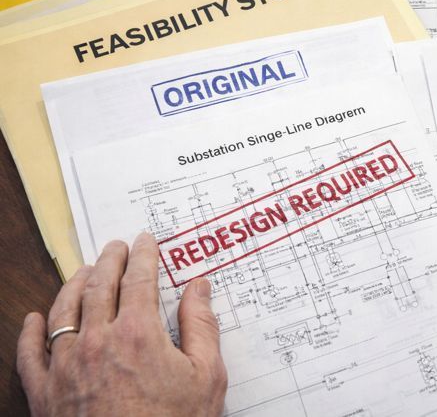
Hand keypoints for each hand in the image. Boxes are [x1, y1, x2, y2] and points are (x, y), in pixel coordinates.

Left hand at [16, 233, 226, 416]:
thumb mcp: (207, 377)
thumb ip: (202, 327)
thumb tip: (200, 288)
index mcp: (137, 333)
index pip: (138, 279)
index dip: (143, 255)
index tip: (145, 241)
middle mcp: (96, 341)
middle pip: (99, 285)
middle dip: (109, 260)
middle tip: (116, 246)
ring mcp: (65, 367)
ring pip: (63, 310)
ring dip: (74, 283)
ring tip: (85, 271)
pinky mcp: (44, 394)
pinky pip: (30, 353)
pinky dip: (31, 330)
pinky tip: (35, 318)